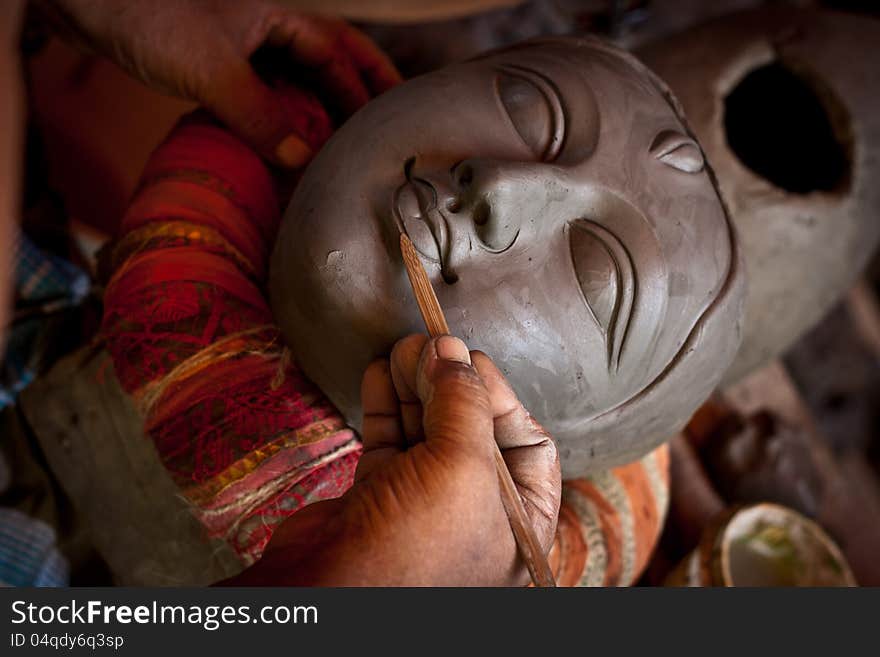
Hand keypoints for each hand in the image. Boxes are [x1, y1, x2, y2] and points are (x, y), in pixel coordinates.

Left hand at [38, 0, 400, 166]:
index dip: (364, 91)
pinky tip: (283, 143)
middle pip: (330, 61)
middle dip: (360, 91)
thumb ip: (261, 115)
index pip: (338, 56)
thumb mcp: (213, 70)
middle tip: (386, 125)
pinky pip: (263, 94)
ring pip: (296, 80)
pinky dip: (280, 118)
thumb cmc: (147, 15)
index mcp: (281, 16)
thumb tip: (303, 159)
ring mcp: (242, 46)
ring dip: (320, 109)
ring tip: (341, 146)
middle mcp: (268, 28)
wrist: (85, 2)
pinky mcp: (216, 65)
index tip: (386, 126)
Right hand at [226, 334, 560, 585]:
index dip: (499, 396)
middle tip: (429, 343)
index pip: (527, 442)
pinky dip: (385, 405)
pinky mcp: (381, 497)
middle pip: (473, 430)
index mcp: (520, 522)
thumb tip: (452, 349)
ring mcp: (426, 506)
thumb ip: (464, 403)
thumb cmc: (414, 550)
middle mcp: (477, 514)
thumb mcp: (461, 469)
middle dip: (450, 383)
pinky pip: (391, 441)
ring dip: (415, 386)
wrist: (328, 596)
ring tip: (402, 349)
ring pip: (428, 430)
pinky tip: (379, 372)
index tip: (468, 358)